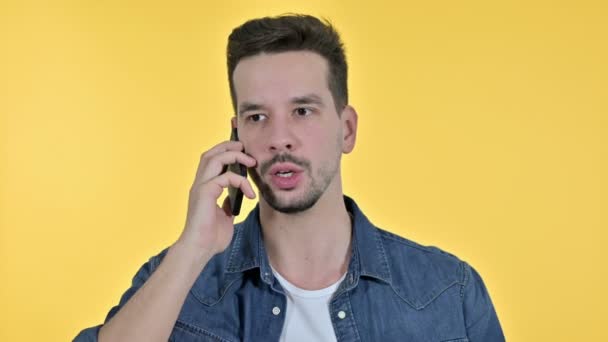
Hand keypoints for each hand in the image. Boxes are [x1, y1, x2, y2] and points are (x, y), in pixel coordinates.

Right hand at [177, 141, 256, 258]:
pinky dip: (240, 181)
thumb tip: (235, 198)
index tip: (243, 153)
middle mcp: (200, 185)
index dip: (225, 152)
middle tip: (246, 148)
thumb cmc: (210, 238)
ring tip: (251, 161)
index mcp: (203, 189)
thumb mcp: (224, 217)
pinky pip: (224, 177)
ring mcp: (200, 188)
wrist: (199, 250)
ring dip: (234, 156)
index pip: (211, 161)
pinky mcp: (204, 193)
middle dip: (228, 146)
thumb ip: (227, 205)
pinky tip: (250, 194)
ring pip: (214, 159)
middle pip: (210, 154)